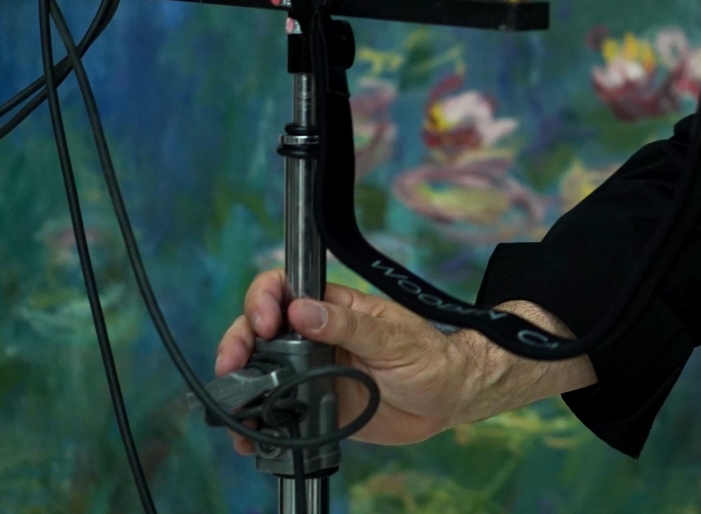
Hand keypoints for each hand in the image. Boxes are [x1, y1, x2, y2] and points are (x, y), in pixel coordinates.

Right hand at [213, 269, 478, 451]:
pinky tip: (249, 433)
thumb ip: (348, 326)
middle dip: (238, 342)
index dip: (265, 299)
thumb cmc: (429, 357)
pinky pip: (277, 410)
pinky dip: (258, 422)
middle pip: (261, 330)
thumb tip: (303, 311)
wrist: (447, 400)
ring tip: (233, 400)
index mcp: (336, 309)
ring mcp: (312, 372)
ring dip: (240, 383)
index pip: (286, 289)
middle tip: (232, 364)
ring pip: (262, 371)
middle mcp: (317, 338)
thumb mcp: (392, 338)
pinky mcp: (314, 406)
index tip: (265, 322)